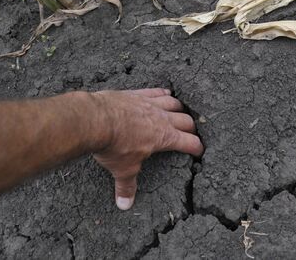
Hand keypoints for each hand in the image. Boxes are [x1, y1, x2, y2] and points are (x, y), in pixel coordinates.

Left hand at [91, 88, 202, 209]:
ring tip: (181, 112)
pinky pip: (156, 91)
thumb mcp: (123, 169)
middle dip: (191, 128)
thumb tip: (125, 205)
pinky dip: (164, 93)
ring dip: (180, 108)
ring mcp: (150, 104)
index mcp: (165, 137)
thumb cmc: (113, 145)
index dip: (197, 148)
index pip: (190, 143)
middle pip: (186, 120)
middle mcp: (162, 118)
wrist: (95, 120)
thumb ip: (127, 186)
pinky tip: (166, 93)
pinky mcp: (138, 94)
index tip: (199, 151)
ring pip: (174, 103)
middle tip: (191, 134)